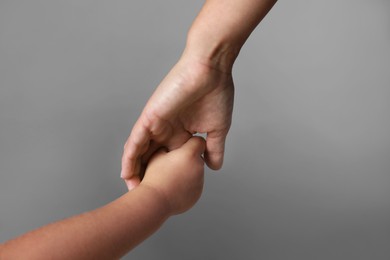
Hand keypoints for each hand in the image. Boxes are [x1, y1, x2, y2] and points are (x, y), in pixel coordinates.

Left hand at [122, 54, 233, 187]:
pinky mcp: (150, 117)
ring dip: (134, 170)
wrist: (210, 70)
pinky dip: (130, 157)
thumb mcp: (217, 130)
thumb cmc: (216, 94)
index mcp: (182, 133)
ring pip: (140, 151)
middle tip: (142, 198)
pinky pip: (136, 140)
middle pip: (151, 157)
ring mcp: (157, 124)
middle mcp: (166, 130)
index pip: (169, 158)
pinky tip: (126, 173)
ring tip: (131, 189)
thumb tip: (214, 167)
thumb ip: (213, 149)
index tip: (164, 194)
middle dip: (146, 176)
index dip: (165, 175)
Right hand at [128, 137, 205, 214]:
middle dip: (189, 159)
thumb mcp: (157, 155)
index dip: (191, 143)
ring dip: (188, 172)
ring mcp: (200, 181)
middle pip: (198, 157)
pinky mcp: (198, 193)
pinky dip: (187, 185)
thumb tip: (171, 145)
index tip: (184, 147)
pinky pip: (195, 185)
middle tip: (174, 164)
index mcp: (190, 154)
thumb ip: (168, 147)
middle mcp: (199, 166)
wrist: (155, 201)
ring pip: (196, 172)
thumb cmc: (155, 177)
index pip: (199, 142)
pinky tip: (174, 187)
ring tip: (172, 178)